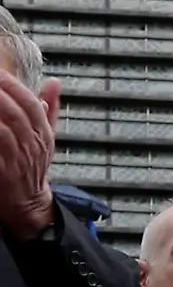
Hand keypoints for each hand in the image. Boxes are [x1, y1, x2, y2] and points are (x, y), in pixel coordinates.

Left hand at [0, 72, 60, 238]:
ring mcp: (18, 161)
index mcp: (43, 133)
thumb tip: (54, 82)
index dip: (14, 86)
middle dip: (1, 95)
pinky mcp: (4, 175)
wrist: (28, 204)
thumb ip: (50, 108)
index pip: (31, 104)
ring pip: (5, 132)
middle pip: (17, 114)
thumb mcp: (47, 137)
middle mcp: (33, 145)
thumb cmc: (34, 168)